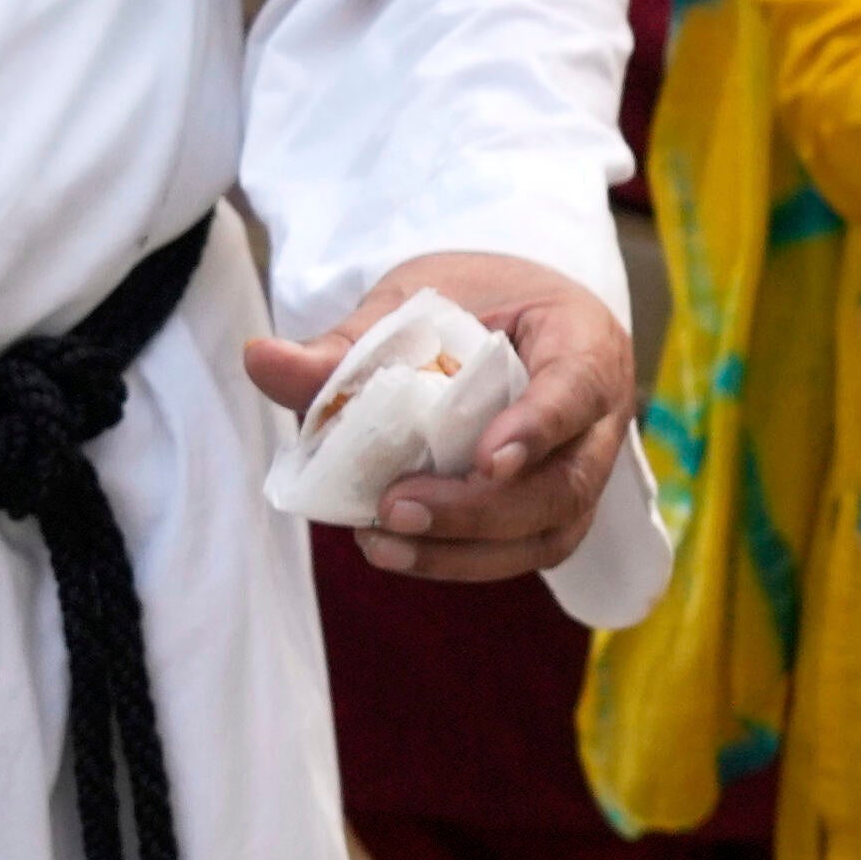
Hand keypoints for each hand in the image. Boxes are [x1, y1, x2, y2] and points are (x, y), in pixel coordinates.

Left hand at [241, 249, 640, 581]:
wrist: (508, 321)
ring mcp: (583, 474)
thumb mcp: (414, 300)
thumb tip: (259, 359)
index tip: (485, 461)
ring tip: (382, 543)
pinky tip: (397, 550)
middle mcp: (600, 419)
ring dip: (465, 552)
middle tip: (395, 508)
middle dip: (479, 511)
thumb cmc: (472, 302)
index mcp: (583, 342)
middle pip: (564, 485)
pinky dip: (458, 559)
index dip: (538, 429)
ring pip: (548, 533)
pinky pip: (521, 551)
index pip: (578, 389)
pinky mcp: (553, 513)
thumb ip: (347, 341)